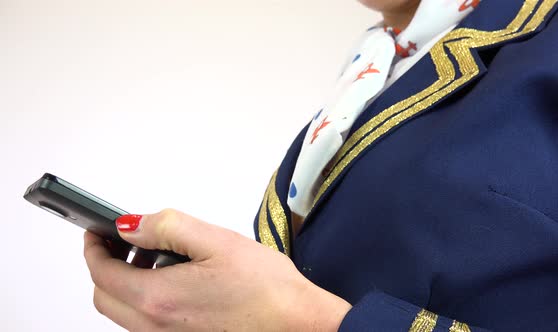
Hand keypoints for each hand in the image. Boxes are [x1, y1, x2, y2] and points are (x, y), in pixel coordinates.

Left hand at [83, 209, 351, 330]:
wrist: (297, 325)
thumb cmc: (267, 288)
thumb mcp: (217, 241)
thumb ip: (167, 227)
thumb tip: (131, 224)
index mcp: (159, 298)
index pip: (102, 273)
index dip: (93, 247)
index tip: (95, 230)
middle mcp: (157, 327)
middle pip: (105, 297)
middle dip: (104, 266)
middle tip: (121, 241)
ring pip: (124, 312)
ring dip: (126, 282)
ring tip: (154, 257)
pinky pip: (146, 323)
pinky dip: (145, 298)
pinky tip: (175, 279)